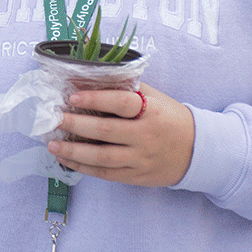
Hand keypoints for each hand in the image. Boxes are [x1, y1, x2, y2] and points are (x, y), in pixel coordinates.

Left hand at [47, 83, 193, 186]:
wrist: (198, 151)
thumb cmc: (168, 117)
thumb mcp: (154, 97)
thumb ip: (126, 87)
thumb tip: (90, 75)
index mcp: (150, 111)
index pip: (121, 103)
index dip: (96, 99)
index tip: (73, 97)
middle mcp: (145, 136)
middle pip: (106, 131)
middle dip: (76, 125)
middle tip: (53, 119)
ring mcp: (141, 159)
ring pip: (103, 157)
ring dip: (74, 152)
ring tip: (53, 145)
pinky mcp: (137, 177)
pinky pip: (107, 174)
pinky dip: (85, 168)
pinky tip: (68, 161)